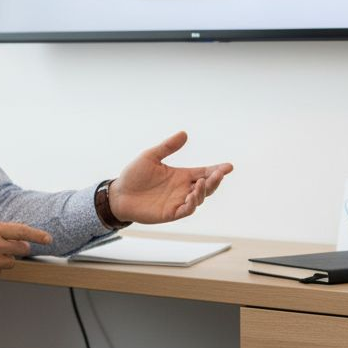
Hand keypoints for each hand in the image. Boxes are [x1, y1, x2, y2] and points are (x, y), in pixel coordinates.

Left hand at [110, 131, 233, 223]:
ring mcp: (178, 201)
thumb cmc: (134, 175)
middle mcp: (183, 189)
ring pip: (199, 199)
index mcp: (181, 175)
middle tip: (220, 173)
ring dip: (203, 191)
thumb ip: (167, 147)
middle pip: (206, 186)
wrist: (118, 194)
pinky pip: (186, 210)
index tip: (229, 166)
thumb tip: (184, 133)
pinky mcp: (170, 213)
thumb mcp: (150, 156)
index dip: (217, 170)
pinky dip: (191, 204)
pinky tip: (191, 196)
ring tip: (201, 182)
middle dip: (215, 180)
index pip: (204, 172)